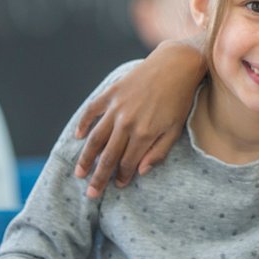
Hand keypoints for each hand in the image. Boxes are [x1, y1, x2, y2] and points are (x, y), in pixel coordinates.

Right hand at [73, 39, 207, 197]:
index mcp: (144, 133)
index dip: (121, 177)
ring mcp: (117, 107)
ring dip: (86, 157)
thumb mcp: (176, 129)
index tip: (117, 186)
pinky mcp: (112, 92)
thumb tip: (140, 172)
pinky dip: (84, 123)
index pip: (127, 163)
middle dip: (99, 177)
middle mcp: (127, 122)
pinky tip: (78, 136)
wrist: (176, 64)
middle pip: (108, 156)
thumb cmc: (179, 99)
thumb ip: (158, 152)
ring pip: (96, 138)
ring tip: (79, 173)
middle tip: (90, 194)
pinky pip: (92, 110)